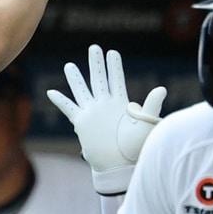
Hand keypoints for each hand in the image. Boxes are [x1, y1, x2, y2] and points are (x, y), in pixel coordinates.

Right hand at [46, 45, 165, 193]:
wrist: (120, 166)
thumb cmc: (136, 148)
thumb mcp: (146, 125)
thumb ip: (151, 106)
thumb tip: (162, 89)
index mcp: (120, 104)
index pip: (116, 80)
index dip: (114, 66)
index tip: (112, 52)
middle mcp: (104, 106)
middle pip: (98, 79)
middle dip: (96, 63)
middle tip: (94, 47)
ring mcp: (92, 113)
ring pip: (81, 90)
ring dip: (75, 78)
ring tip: (69, 65)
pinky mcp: (81, 123)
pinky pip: (68, 108)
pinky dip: (60, 100)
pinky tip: (51, 92)